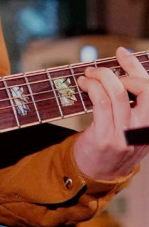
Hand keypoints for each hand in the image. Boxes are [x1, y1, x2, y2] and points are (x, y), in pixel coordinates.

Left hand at [73, 47, 148, 179]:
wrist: (97, 174)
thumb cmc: (111, 140)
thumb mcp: (128, 121)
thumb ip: (129, 97)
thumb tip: (122, 59)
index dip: (136, 66)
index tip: (121, 52)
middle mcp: (144, 130)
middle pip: (145, 89)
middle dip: (122, 72)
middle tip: (101, 71)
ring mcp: (126, 135)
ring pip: (118, 92)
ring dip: (99, 77)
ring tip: (87, 76)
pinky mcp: (106, 138)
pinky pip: (101, 103)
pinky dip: (91, 87)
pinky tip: (83, 85)